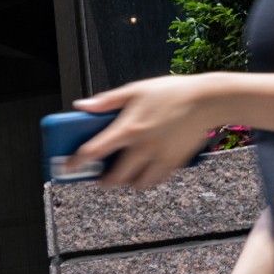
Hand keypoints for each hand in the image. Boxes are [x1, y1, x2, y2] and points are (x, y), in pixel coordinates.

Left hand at [68, 74, 221, 187]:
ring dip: (129, 182)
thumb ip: (107, 101)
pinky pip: (157, 180)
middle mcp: (142, 146)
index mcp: (128, 128)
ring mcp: (159, 157)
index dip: (77, 162)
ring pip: (138, 183)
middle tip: (101, 178)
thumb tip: (81, 106)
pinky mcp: (175, 162)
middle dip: (105, 181)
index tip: (67, 168)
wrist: (206, 100)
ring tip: (125, 174)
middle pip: (116, 177)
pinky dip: (149, 179)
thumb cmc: (169, 92)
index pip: (95, 150)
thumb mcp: (135, 90)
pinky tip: (146, 170)